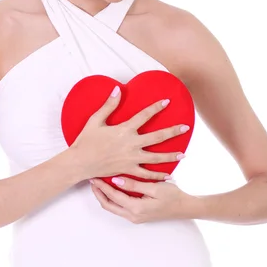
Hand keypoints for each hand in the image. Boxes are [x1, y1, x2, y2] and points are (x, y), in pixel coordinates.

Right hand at [70, 85, 189, 180]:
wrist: (80, 162)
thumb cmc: (86, 141)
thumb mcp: (95, 120)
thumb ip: (108, 105)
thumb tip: (117, 89)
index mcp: (124, 130)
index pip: (144, 116)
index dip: (156, 107)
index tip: (167, 101)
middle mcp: (131, 144)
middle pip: (157, 137)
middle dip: (173, 132)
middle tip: (186, 127)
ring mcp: (131, 159)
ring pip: (156, 158)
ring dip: (171, 156)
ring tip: (183, 155)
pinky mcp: (128, 170)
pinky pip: (146, 175)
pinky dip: (158, 177)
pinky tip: (168, 177)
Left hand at [89, 175, 192, 222]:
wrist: (185, 208)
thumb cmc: (173, 196)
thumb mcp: (154, 187)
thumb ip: (134, 184)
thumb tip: (116, 180)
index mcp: (136, 208)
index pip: (113, 196)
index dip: (102, 186)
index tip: (95, 176)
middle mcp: (133, 216)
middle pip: (108, 205)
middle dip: (98, 193)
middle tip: (92, 180)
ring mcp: (135, 217)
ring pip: (113, 207)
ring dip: (105, 196)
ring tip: (99, 182)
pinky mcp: (138, 215)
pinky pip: (120, 207)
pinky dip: (113, 198)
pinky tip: (112, 188)